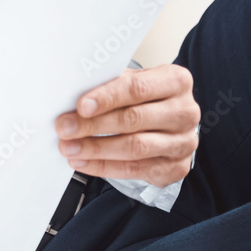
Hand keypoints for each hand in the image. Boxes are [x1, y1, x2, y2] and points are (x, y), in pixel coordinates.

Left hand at [55, 64, 199, 186]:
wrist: (168, 124)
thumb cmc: (146, 99)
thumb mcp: (132, 82)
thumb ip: (109, 85)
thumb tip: (72, 92)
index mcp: (175, 81)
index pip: (138, 88)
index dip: (107, 97)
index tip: (81, 106)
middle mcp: (185, 112)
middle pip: (134, 119)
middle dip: (93, 125)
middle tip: (65, 128)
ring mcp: (183, 142)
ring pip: (134, 148)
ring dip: (95, 149)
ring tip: (69, 148)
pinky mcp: (176, 168)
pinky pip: (134, 170)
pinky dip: (103, 167)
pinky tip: (82, 162)